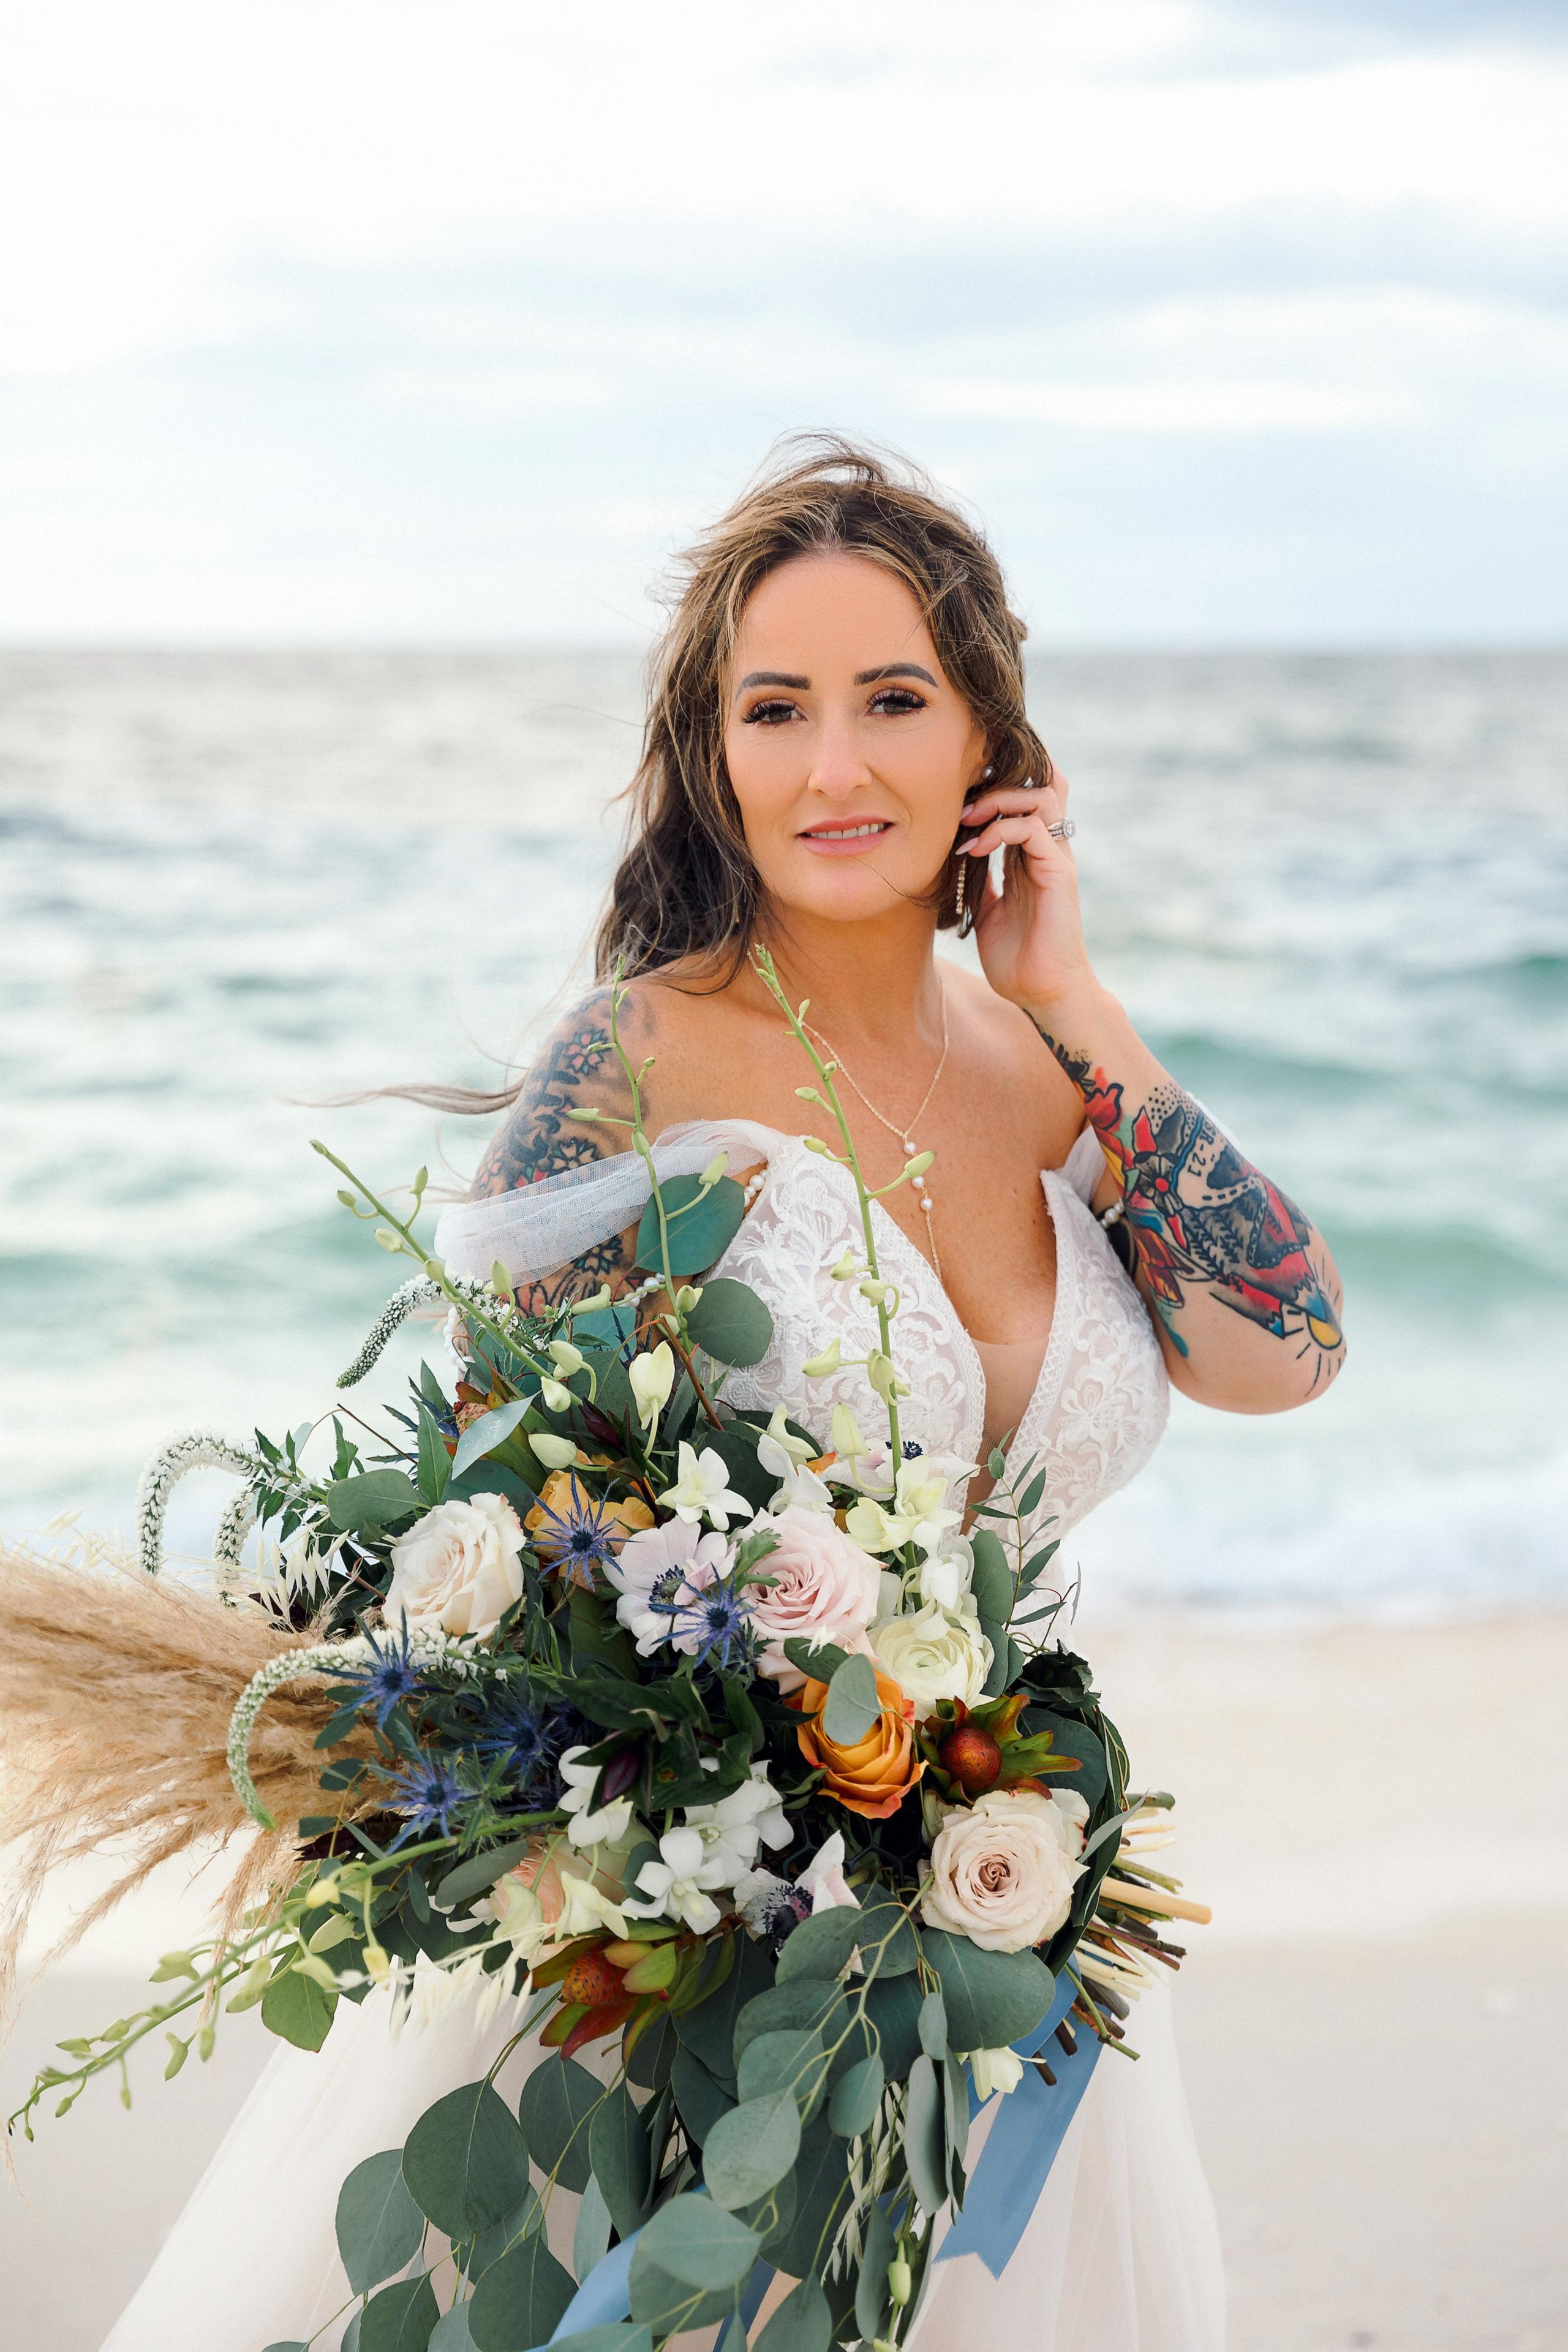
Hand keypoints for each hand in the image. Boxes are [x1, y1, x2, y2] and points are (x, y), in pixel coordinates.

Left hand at [961, 765, 1098, 1015]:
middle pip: (1042, 785)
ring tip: (968, 820)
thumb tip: (957, 862)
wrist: (1043, 994)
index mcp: (1032, 858)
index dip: (997, 787)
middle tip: (961, 804)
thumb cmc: (1017, 959)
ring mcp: (1057, 861)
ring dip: (1000, 801)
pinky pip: (1035, 831)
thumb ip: (980, 883)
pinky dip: (1002, 830)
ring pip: (1042, 798)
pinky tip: (976, 849)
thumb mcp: (986, 912)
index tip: (957, 800)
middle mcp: (1048, 853)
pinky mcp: (1060, 876)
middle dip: (999, 783)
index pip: (1026, 801)